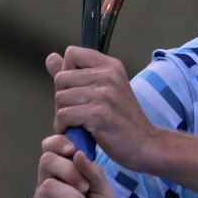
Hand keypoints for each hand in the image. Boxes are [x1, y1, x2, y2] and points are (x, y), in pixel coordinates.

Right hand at [20, 134, 114, 197]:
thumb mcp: (106, 197)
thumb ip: (95, 174)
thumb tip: (78, 153)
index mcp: (63, 176)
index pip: (51, 149)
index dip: (58, 143)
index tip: (73, 150)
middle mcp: (47, 187)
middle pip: (46, 160)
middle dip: (70, 170)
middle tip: (87, 188)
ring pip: (47, 185)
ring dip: (73, 197)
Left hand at [46, 47, 159, 171]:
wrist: (146, 144)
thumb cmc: (123, 120)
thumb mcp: (103, 90)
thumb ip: (75, 74)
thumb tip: (51, 58)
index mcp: (110, 65)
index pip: (72, 54)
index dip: (67, 72)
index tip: (77, 90)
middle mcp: (108, 75)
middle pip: (61, 78)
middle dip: (62, 98)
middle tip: (76, 112)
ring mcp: (104, 94)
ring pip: (60, 98)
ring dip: (62, 115)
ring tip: (77, 123)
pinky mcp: (98, 114)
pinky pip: (64, 115)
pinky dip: (64, 127)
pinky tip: (76, 132)